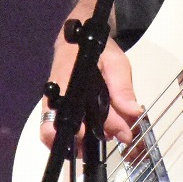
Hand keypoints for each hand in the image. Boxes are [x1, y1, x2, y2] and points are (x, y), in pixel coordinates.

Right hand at [40, 0, 142, 145]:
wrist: (76, 37)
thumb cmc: (94, 47)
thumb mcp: (115, 61)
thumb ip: (122, 87)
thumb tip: (133, 113)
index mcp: (69, 82)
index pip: (85, 113)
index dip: (108, 126)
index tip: (125, 134)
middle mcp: (53, 97)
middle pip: (59, 131)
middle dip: (86, 142)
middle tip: (111, 137)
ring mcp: (49, 105)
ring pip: (54, 135)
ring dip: (79, 144)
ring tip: (104, 136)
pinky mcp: (51, 110)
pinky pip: (55, 132)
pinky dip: (73, 140)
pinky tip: (92, 136)